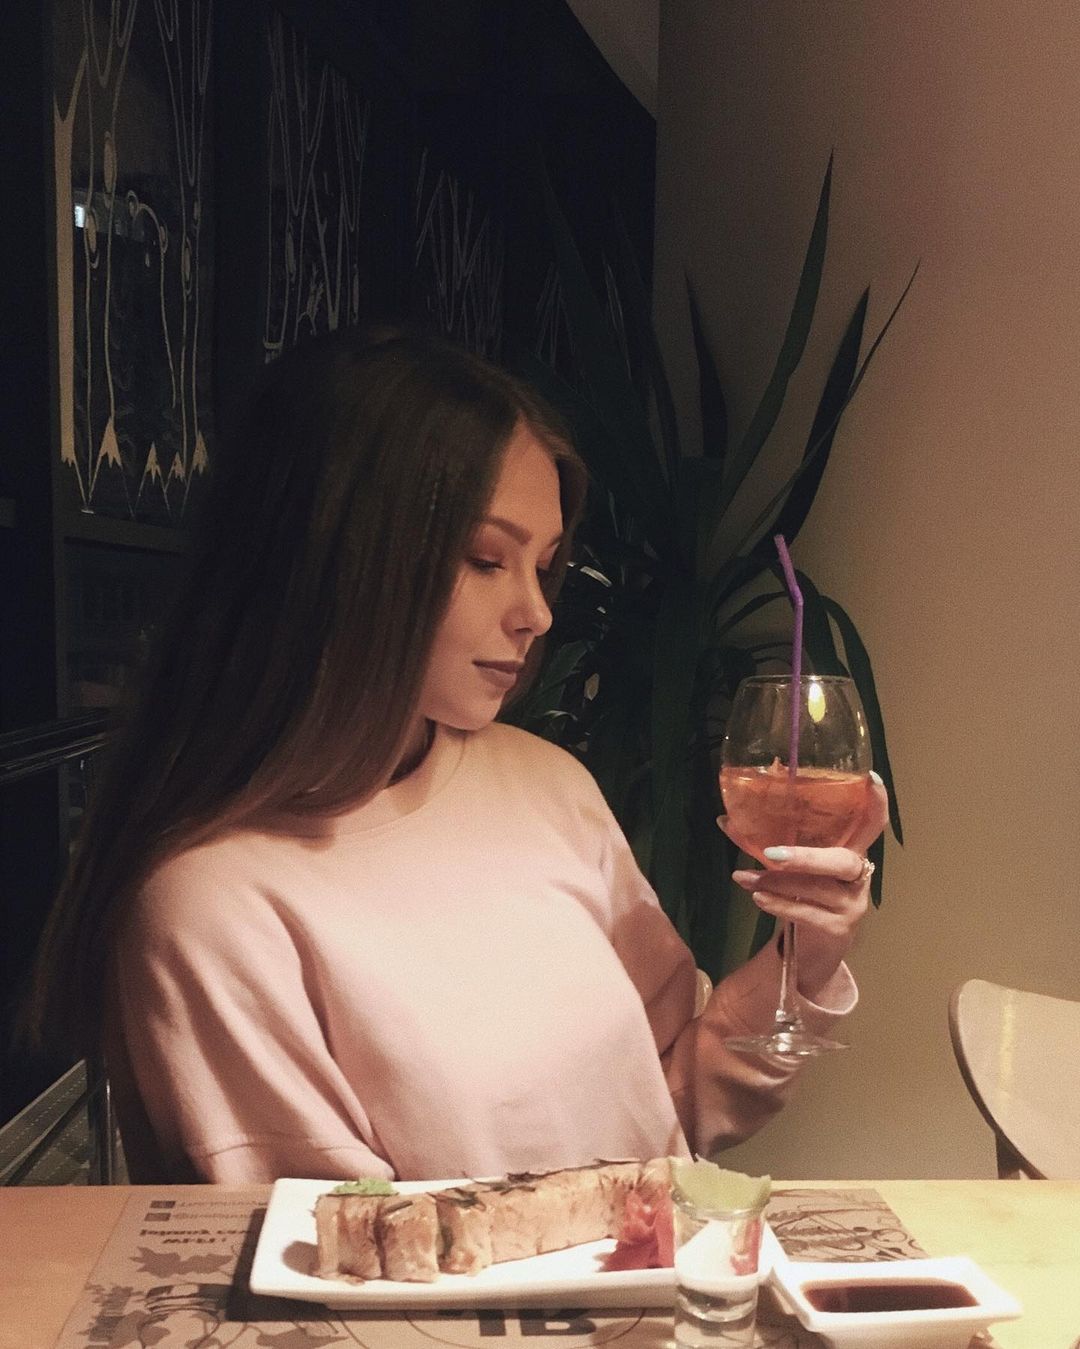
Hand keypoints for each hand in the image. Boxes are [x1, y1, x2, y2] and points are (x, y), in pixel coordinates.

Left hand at [718, 776, 888, 999]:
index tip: (872, 778)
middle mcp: (859, 876)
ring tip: (743, 878)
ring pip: (817, 889)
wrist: (816, 949)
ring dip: (776, 882)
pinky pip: (808, 914)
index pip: (873, 824)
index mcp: (852, 851)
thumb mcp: (794, 868)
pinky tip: (759, 898)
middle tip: (771, 854)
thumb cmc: (806, 895)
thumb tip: (726, 821)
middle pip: (843, 861)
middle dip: (807, 857)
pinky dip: (780, 905)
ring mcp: (852, 904)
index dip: (877, 803)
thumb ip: (771, 846)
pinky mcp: (839, 929)